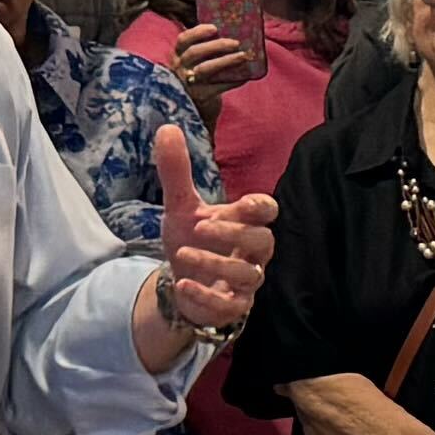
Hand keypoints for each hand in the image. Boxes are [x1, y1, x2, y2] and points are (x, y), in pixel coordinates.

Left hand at [140, 128, 276, 360]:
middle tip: (202, 226)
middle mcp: (252, 253)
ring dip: (217, 263)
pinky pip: (231, 305)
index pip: (268, 211)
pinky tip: (183, 284)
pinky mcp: (233, 307)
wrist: (181, 284)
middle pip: (264, 241)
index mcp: (245, 224)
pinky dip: (207, 296)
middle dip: (235, 233)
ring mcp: (246, 282)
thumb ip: (177, 171)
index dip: (257, 207)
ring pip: (250, 275)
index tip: (239, 203)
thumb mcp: (180, 206)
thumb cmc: (192, 241)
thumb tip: (166, 128)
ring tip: (183, 254)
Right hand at [168, 19, 256, 111]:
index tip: (214, 27)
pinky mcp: (200, 97)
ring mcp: (188, 84)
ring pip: (205, 69)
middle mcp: (180, 69)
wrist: (196, 109)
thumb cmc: (200, 78)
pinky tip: (246, 76)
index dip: (197, 32)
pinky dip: (233, 80)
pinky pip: (218, 86)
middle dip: (216, 45)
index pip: (183, 40)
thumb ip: (207, 49)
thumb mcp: (195, 63)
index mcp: (178, 56)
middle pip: (194, 52)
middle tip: (236, 43)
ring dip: (226, 61)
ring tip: (243, 56)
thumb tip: (236, 32)